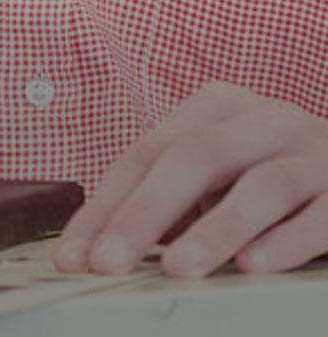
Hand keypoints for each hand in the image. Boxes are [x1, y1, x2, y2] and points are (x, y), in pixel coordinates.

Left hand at [55, 81, 327, 277]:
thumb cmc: (279, 179)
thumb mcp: (223, 177)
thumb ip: (176, 202)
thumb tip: (106, 247)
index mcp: (217, 108)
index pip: (146, 153)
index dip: (106, 204)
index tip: (73, 253)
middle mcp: (262, 119)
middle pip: (193, 158)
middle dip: (143, 214)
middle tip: (108, 262)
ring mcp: (312, 152)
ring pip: (258, 185)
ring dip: (213, 231)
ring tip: (176, 269)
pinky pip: (318, 214)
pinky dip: (285, 241)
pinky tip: (255, 265)